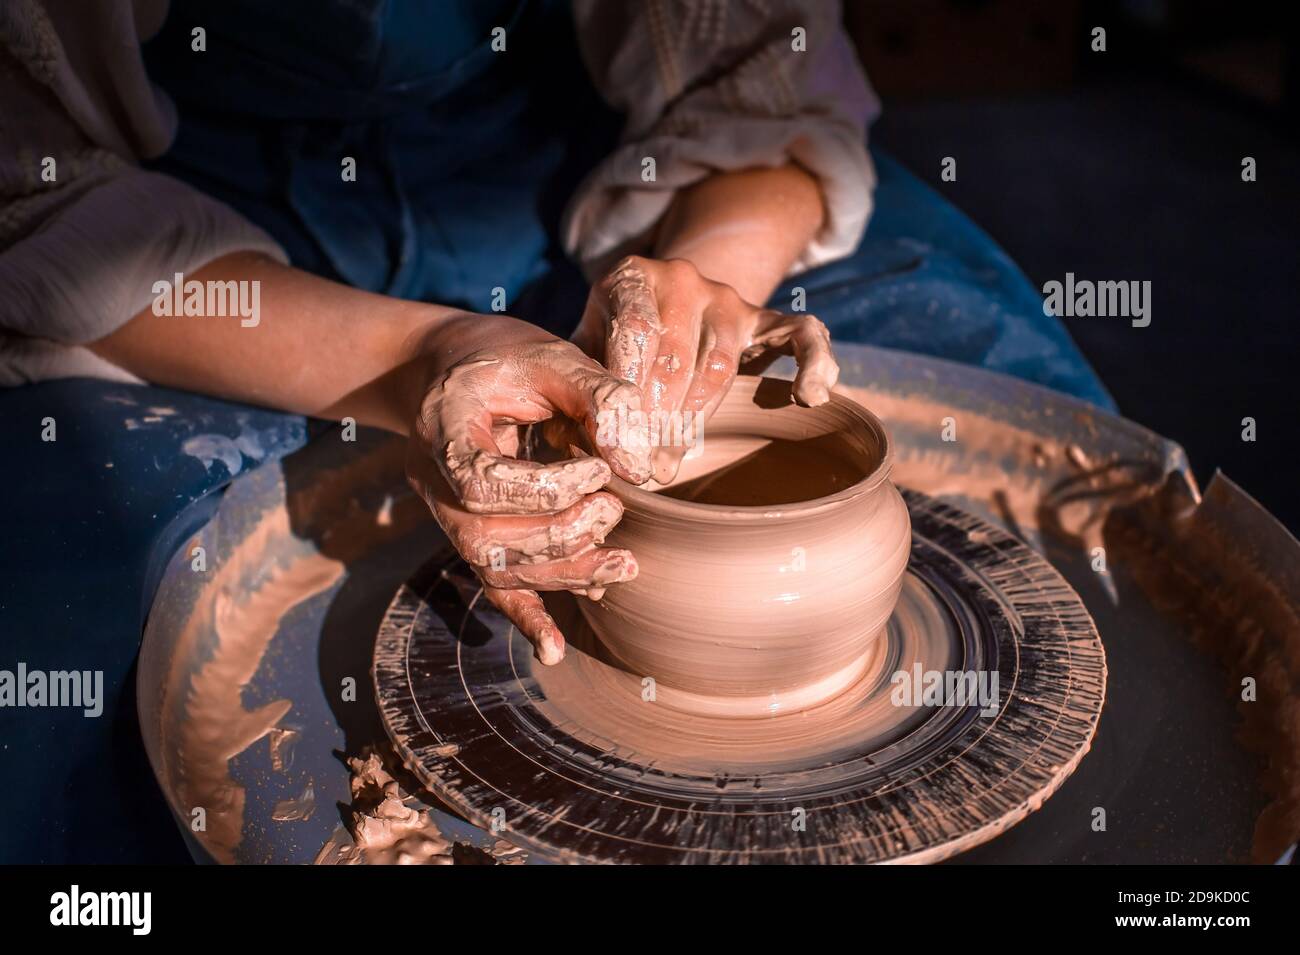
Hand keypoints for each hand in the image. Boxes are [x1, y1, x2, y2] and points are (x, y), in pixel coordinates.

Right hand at [404, 315, 652, 664]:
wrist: (445, 368)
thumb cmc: (502, 358)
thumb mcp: (552, 357)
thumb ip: (600, 401)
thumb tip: (642, 468)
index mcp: (443, 429)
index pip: (483, 484)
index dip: (544, 489)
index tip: (597, 469)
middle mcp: (433, 483)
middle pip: (487, 539)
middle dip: (562, 534)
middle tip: (615, 509)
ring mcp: (446, 516)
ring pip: (494, 569)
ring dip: (562, 574)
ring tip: (624, 564)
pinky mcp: (470, 534)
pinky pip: (490, 585)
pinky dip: (524, 618)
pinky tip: (553, 648)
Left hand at [573, 256, 838, 482]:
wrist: (663, 296)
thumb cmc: (611, 340)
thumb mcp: (584, 347)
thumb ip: (578, 385)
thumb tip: (571, 445)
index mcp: (631, 276)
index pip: (632, 334)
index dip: (627, 393)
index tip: (619, 444)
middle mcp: (681, 277)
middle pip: (674, 355)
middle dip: (655, 418)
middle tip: (642, 467)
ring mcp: (727, 296)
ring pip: (720, 362)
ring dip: (696, 417)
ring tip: (673, 459)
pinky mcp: (766, 316)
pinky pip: (802, 333)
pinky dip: (812, 363)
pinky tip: (808, 397)